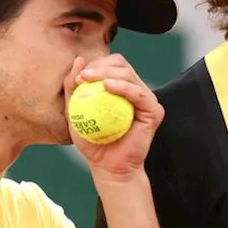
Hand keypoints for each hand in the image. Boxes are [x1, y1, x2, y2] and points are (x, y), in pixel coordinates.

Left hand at [65, 55, 163, 181]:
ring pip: (129, 74)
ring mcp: (146, 100)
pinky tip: (108, 86)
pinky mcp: (154, 111)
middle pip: (121, 64)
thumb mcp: (74, 113)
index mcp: (120, 88)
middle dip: (101, 65)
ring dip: (108, 73)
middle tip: (83, 76)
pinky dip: (123, 87)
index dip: (95, 64)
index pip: (111, 64)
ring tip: (91, 79)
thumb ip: (73, 87)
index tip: (78, 75)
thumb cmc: (92, 142)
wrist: (108, 168)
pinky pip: (139, 93)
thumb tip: (78, 59)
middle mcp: (135, 91)